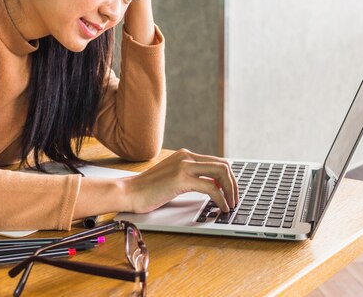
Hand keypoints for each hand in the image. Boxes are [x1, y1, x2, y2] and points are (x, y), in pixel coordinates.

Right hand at [123, 149, 238, 212]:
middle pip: (223, 165)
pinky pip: (211, 187)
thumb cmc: (148, 190)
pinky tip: (221, 207)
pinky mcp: (181, 179)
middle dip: (233, 184)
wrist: (128, 192)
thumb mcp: (172, 178)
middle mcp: (186, 157)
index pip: (216, 161)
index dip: (228, 178)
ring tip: (231, 204)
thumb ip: (189, 177)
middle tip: (234, 199)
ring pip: (221, 173)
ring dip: (230, 190)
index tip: (231, 192)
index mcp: (185, 155)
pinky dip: (221, 198)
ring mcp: (183, 166)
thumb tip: (212, 187)